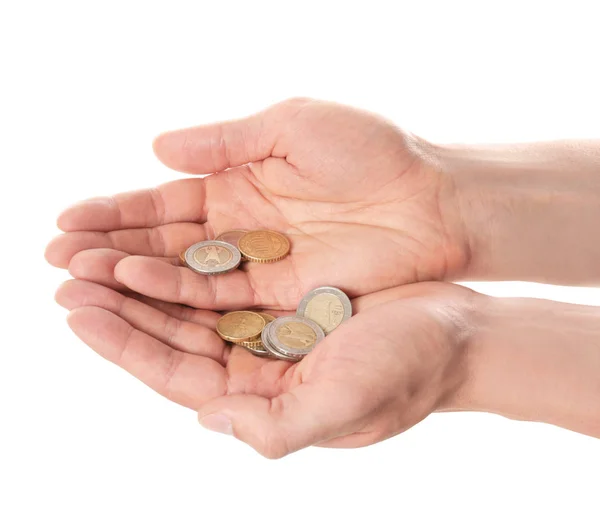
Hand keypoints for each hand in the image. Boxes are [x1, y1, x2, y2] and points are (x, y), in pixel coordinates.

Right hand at [46, 98, 468, 309]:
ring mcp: (258, 265)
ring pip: (183, 276)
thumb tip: (156, 146)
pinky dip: (177, 295)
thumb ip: (225, 140)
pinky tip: (134, 290)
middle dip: (110, 249)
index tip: (68, 220)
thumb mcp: (292, 125)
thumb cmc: (372, 152)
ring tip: (78, 278)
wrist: (434, 200)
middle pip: (163, 244)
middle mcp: (241, 229)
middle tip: (56, 257)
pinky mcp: (281, 296)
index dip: (117, 211)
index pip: (164, 203)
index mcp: (240, 183)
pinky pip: (220, 299)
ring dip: (131, 276)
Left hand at [55, 279, 474, 457]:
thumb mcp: (347, 402)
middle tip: (69, 272)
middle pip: (173, 337)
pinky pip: (224, 281)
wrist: (455, 331)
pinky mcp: (284, 300)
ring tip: (98, 254)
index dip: (125, 344)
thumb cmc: (409, 368)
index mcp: (263, 399)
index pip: (176, 373)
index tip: (78, 310)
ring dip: (145, 282)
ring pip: (192, 307)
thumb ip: (277, 426)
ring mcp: (270, 332)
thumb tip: (208, 417)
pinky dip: (189, 264)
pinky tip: (162, 244)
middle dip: (120, 308)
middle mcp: (258, 369)